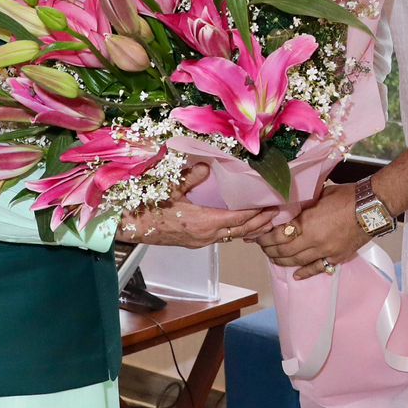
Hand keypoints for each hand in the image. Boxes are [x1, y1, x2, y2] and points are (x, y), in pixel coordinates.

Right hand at [118, 163, 273, 248]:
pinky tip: (242, 226)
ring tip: (267, 221)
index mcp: (202, 223)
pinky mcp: (195, 242)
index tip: (271, 204)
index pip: (237, 219)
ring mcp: (200, 241)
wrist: (130, 228)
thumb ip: (189, 178)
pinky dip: (237, 231)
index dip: (256, 213)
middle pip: (240, 232)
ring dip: (250, 229)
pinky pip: (223, 238)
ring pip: (232, 237)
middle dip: (260, 223)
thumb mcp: (169, 189)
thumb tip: (206, 165)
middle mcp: (205, 236)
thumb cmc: (147, 207)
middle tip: (277, 213)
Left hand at [255, 182, 369, 279]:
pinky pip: (318, 268)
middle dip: (270, 250)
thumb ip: (304, 204)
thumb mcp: (319, 195)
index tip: (258, 235)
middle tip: (263, 247)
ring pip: (298, 262)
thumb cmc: (347, 196)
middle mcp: (314, 241)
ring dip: (283, 261)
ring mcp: (326, 251)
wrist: (371, 207)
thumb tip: (290, 206)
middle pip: (285, 251)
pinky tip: (297, 275)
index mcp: (307, 223)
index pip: (279, 235)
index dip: (266, 237)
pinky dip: (305, 273)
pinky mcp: (337, 257)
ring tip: (273, 258)